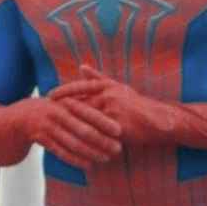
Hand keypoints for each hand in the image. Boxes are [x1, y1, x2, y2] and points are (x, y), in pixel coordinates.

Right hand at [5, 93, 121, 165]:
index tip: (119, 131)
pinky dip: (75, 159)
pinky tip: (88, 165)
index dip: (104, 122)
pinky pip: (60, 151)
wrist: (16, 118)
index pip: (88, 112)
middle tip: (118, 148)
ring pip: (73, 143)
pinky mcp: (39, 139)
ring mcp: (46, 127)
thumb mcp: (60, 102)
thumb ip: (81, 104)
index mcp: (64, 102)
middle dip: (102, 141)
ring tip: (106, 158)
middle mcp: (55, 114)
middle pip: (83, 130)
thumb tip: (110, 108)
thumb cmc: (48, 111)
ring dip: (91, 152)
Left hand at [51, 65, 186, 149]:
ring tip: (55, 126)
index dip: (63, 91)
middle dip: (62, 109)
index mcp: (108, 86)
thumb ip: (97, 78)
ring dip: (70, 123)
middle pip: (79, 103)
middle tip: (47, 112)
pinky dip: (85, 136)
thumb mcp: (118, 87)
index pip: (79, 87)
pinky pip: (97, 132)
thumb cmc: (136, 104)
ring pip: (86, 119)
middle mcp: (110, 96)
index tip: (49, 96)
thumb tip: (81, 66)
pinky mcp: (118, 127)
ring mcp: (114, 112)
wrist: (159, 121)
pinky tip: (72, 139)